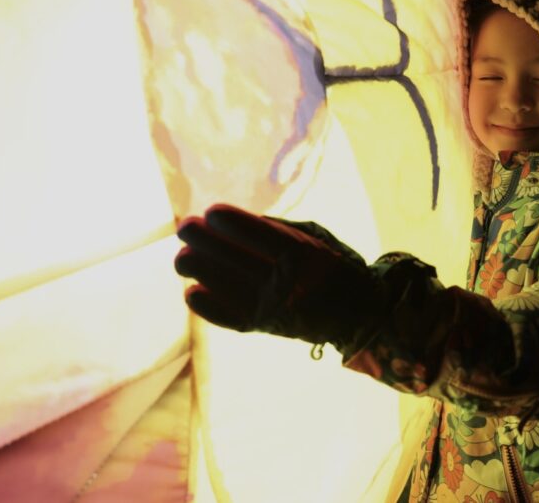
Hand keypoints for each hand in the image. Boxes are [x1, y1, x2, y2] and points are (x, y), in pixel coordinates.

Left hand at [174, 204, 375, 348]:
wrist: (355, 314)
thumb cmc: (332, 265)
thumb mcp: (317, 238)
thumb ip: (280, 230)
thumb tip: (235, 223)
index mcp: (308, 257)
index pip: (264, 238)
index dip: (235, 224)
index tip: (211, 211)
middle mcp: (290, 284)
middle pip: (239, 261)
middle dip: (206, 242)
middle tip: (185, 226)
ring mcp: (276, 309)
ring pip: (228, 289)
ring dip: (200, 271)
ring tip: (183, 256)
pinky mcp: (265, 327)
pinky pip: (230, 318)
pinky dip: (208, 307)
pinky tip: (192, 291)